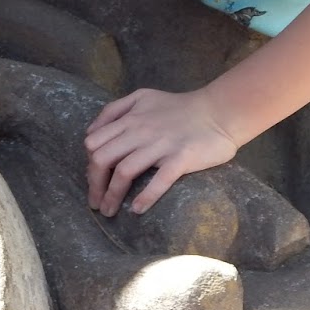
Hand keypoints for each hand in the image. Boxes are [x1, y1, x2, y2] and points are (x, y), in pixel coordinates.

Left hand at [83, 88, 238, 216]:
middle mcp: (140, 130)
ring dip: (111, 196)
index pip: (93, 143)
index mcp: (129, 118)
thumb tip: (91, 134)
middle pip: (101, 159)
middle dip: (94, 185)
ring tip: (109, 212)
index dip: (88, 164)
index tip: (95, 180)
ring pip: (123, 172)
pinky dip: (145, 198)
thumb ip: (115, 110)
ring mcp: (160, 145)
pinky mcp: (181, 158)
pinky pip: (158, 181)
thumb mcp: (142, 98)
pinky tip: (137, 210)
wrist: (221, 111)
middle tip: (95, 203)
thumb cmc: (180, 108)